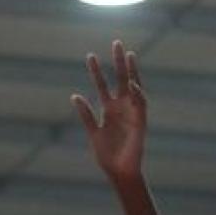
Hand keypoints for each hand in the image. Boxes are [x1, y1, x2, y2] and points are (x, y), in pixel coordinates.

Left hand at [72, 40, 145, 182]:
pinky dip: (138, 94)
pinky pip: (141, 105)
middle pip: (121, 79)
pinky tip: (132, 85)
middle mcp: (122, 107)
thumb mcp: (93, 132)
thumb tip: (75, 96)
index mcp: (109, 109)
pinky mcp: (141, 122)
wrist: (119, 172)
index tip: (90, 56)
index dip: (97, 71)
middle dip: (119, 62)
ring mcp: (132, 112)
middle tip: (116, 42)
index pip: (104, 85)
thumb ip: (86, 115)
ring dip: (131, 72)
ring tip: (129, 55)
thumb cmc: (107, 155)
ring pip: (133, 86)